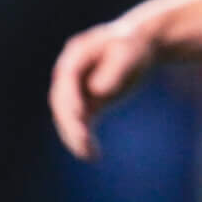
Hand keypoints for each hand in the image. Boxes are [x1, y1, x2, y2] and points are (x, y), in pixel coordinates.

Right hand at [49, 17, 156, 159]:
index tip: (78, 116)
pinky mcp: (85, 104)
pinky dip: (85, 140)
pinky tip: (94, 155)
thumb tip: (97, 89)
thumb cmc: (134, 46)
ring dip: (75, 138)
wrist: (140, 45)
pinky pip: (81, 125)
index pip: (66, 80)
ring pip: (68, 118)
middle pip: (62, 103)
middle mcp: (69, 75)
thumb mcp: (129, 52)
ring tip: (90, 155)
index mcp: (76, 55)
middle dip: (70, 125)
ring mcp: (75, 91)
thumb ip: (114, 69)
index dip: (69, 99)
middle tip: (83, 144)